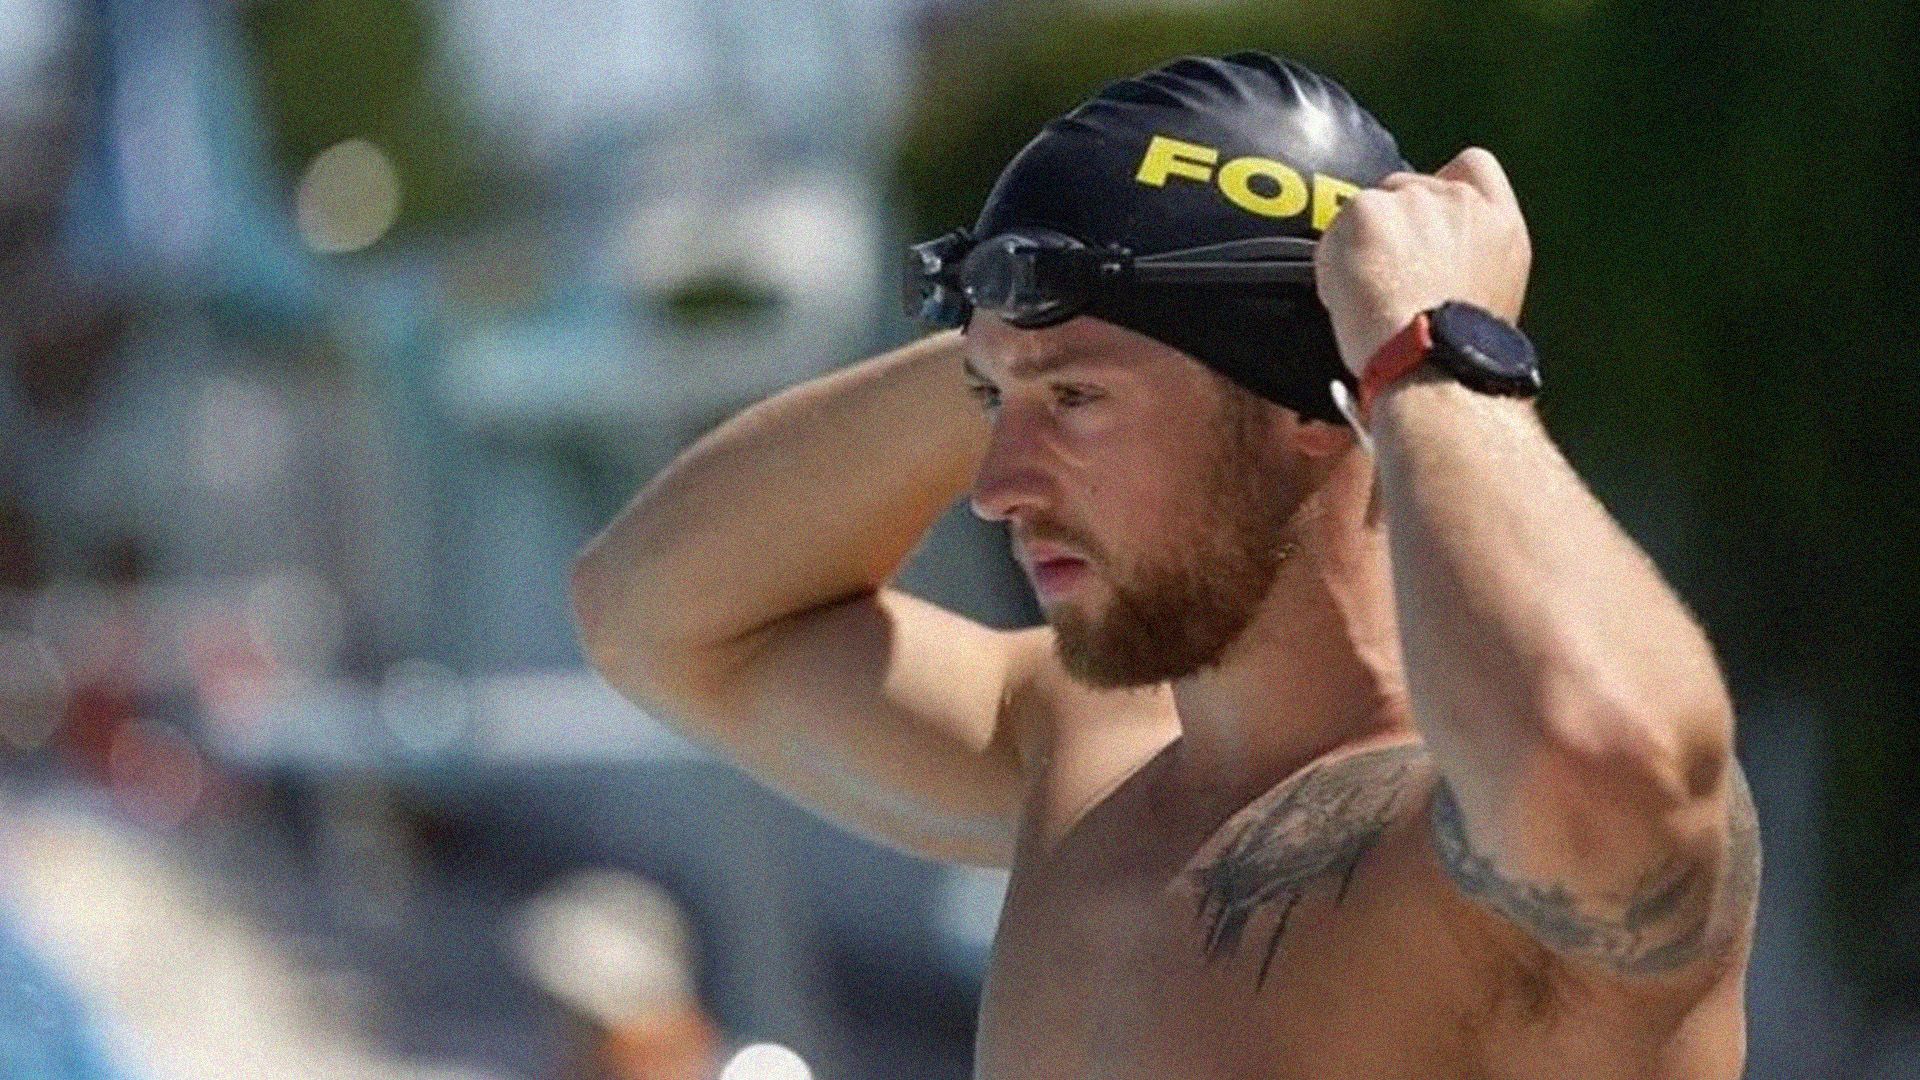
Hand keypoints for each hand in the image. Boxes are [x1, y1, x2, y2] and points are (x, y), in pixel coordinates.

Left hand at [1314, 147, 1531, 377]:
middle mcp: (1462, 202)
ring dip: (1360, 244)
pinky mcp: (1369, 210)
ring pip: (1368, 208)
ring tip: (1368, 297)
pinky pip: (1337, 229)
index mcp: (1500, 226)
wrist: (1431, 365)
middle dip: (1390, 226)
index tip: (1423, 219)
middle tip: (1385, 279)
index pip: (1473, 167)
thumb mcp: (1485, 298)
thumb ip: (1464, 257)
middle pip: (1406, 187)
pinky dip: (1333, 261)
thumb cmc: (1454, 354)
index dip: (1442, 184)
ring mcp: (1415, 200)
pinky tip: (1348, 298)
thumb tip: (1424, 256)